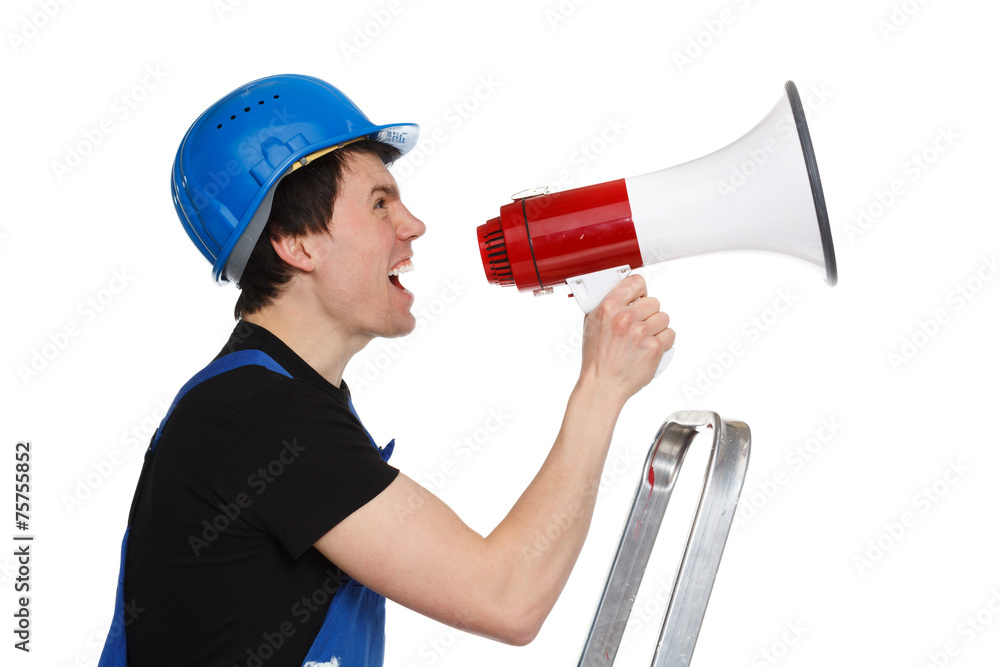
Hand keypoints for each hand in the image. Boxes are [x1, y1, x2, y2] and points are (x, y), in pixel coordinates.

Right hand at [579, 274, 673, 401]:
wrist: (603, 384)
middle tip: (641, 325)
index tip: (640, 298)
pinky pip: (670, 334)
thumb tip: (622, 295)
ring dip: (658, 328)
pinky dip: (664, 341)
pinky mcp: (654, 347)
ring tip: (646, 338)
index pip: (635, 282)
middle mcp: (625, 317)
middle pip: (653, 302)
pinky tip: (652, 347)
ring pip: (664, 318)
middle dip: (649, 314)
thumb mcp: (592, 324)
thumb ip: (608, 307)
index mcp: (608, 307)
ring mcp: (641, 332)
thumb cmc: (597, 359)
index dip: (640, 291)